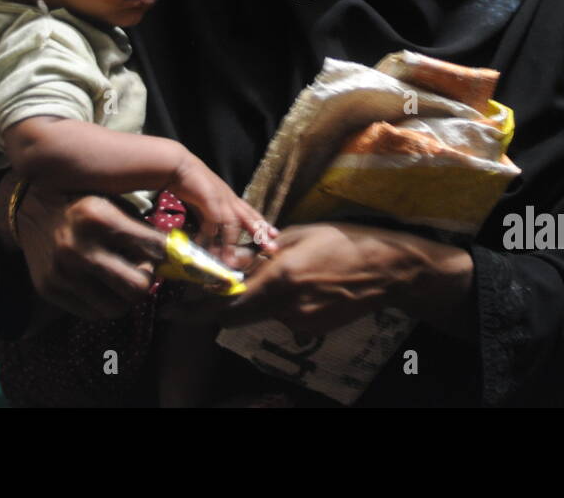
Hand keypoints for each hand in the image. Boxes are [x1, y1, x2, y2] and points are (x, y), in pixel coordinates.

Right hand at [12, 178, 168, 320]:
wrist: (30, 209)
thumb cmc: (82, 204)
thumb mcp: (112, 203)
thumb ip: (140, 228)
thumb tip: (175, 255)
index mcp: (98, 217)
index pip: (153, 247)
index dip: (167, 253)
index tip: (166, 253)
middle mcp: (78, 246)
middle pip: (138, 286)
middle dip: (147, 279)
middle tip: (143, 268)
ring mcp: (62, 272)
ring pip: (118, 307)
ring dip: (126, 296)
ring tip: (122, 277)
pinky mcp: (49, 289)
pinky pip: (93, 313)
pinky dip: (105, 302)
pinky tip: (102, 284)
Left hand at [160, 222, 417, 334]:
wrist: (391, 270)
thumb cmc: (347, 241)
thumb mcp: (300, 234)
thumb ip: (263, 251)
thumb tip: (232, 259)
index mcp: (281, 277)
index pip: (227, 300)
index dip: (197, 307)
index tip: (173, 307)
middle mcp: (287, 306)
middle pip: (237, 315)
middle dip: (214, 308)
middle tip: (194, 299)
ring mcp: (301, 322)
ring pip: (260, 315)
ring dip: (250, 302)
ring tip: (258, 280)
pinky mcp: (314, 329)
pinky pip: (283, 317)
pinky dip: (276, 305)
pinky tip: (294, 286)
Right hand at [165, 150, 278, 265]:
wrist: (179, 166)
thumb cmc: (192, 183)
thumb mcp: (206, 202)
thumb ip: (210, 217)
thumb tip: (212, 234)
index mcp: (230, 199)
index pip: (250, 212)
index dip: (262, 223)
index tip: (274, 234)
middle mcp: (229, 199)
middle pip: (249, 217)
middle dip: (260, 234)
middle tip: (271, 247)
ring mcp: (220, 198)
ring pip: (233, 223)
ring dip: (231, 243)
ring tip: (230, 261)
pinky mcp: (209, 198)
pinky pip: (213, 220)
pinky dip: (211, 234)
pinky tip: (208, 245)